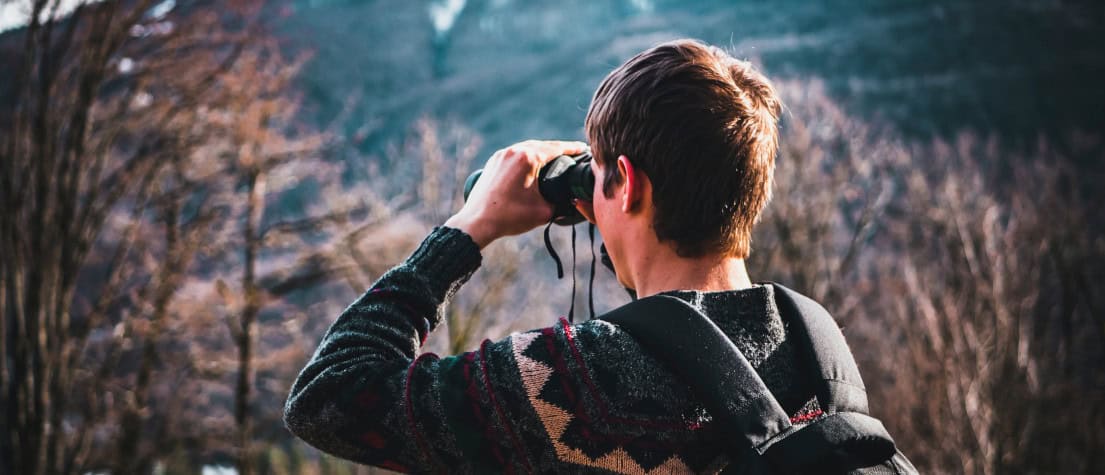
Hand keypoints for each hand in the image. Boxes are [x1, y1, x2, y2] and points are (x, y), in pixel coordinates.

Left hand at [445, 140, 588, 247]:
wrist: (477, 222)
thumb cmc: (509, 217)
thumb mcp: (543, 211)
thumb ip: (562, 204)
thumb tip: (571, 200)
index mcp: (528, 158)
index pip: (556, 148)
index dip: (572, 148)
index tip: (583, 148)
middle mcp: (514, 151)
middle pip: (543, 145)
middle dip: (559, 148)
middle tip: (573, 152)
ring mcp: (502, 155)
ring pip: (528, 147)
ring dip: (542, 151)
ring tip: (556, 157)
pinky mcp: (494, 162)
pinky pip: (515, 154)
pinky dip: (528, 156)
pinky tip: (534, 162)